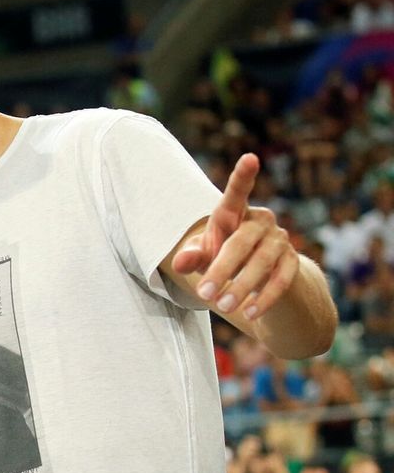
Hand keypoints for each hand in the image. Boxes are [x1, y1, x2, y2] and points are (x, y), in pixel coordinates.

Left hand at [171, 153, 297, 320]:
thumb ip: (191, 257)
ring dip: (242, 286)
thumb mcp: (203, 258)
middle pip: (242, 241)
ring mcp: (280, 241)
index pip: (237, 194)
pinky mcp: (292, 263)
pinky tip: (251, 313)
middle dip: (222, 269)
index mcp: (235, 214)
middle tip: (204, 294)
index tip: (250, 158)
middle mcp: (260, 221)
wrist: (257, 282)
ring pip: (263, 261)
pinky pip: (282, 279)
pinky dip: (265, 297)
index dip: (242, 177)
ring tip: (223, 306)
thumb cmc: (221, 260)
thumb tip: (179, 262)